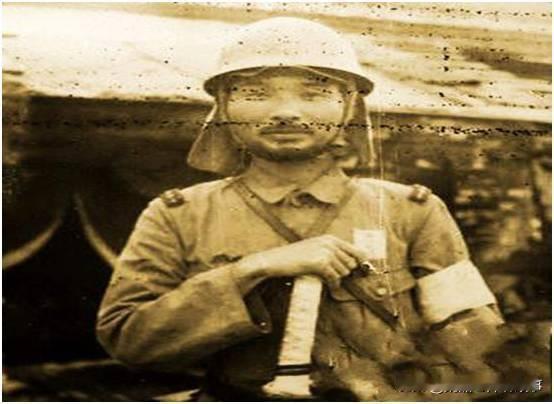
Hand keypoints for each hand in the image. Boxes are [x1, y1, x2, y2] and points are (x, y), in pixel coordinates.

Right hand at [233, 235, 367, 292]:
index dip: (361, 262)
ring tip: (328, 281)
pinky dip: (333, 285)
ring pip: (344, 272)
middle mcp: (330, 243)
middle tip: (335, 278)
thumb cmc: (294, 258)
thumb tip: (352, 265)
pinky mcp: (320, 263)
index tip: (363, 272)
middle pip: (351, 263)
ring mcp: (326, 252)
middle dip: (345, 273)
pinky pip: (335, 278)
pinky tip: (329, 286)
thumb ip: (331, 253)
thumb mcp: (314, 250)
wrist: (276, 261)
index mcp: (330, 238)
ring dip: (337, 279)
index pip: (356, 250)